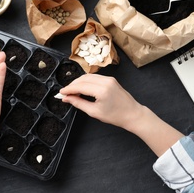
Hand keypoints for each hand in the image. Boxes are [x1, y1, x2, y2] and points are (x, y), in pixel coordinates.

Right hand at [60, 74, 183, 156]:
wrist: (132, 114)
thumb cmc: (115, 116)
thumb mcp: (94, 112)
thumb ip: (79, 103)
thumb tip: (67, 98)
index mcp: (102, 90)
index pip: (80, 86)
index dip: (68, 89)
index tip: (60, 93)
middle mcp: (105, 81)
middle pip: (83, 79)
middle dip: (72, 85)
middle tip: (65, 93)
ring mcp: (109, 78)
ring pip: (88, 76)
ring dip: (78, 82)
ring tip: (72, 92)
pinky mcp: (111, 79)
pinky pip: (94, 78)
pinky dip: (86, 82)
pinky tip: (82, 89)